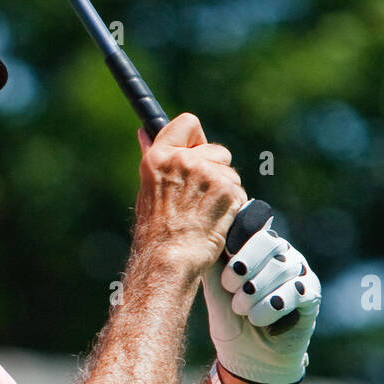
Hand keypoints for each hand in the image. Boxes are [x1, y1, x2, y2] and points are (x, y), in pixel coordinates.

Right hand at [134, 114, 247, 276]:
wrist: (169, 260)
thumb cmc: (156, 232)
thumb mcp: (148, 189)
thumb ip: (156, 160)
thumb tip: (145, 133)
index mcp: (159, 157)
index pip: (188, 123)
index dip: (196, 140)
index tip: (195, 153)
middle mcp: (183, 160)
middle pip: (217, 149)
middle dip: (215, 170)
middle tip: (199, 198)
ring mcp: (207, 174)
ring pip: (230, 172)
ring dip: (224, 190)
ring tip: (204, 213)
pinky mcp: (227, 189)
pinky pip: (239, 190)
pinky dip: (233, 205)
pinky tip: (216, 219)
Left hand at [203, 205, 320, 383]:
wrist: (249, 360)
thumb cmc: (231, 322)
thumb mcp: (215, 292)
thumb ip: (212, 264)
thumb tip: (204, 236)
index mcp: (256, 247)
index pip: (250, 226)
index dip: (236, 244)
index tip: (224, 271)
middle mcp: (280, 253)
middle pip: (268, 240)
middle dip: (245, 265)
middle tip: (230, 288)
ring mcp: (298, 272)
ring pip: (281, 267)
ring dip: (256, 292)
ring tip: (243, 311)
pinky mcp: (311, 294)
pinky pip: (297, 290)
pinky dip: (273, 306)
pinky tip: (261, 320)